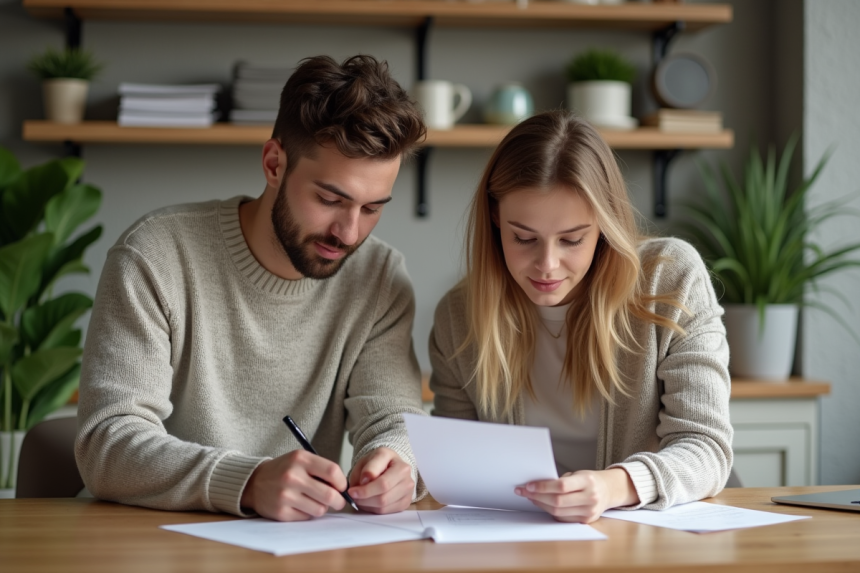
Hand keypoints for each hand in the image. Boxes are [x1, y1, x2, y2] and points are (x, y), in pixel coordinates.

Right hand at [241, 449, 346, 520]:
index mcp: (300, 459)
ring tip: (314, 501)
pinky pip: (306, 518)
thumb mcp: (300, 460)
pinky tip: (300, 505)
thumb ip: (321, 470)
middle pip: (329, 495)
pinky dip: (308, 514)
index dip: (342, 482)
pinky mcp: (281, 512)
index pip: (332, 471)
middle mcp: (292, 476)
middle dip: (339, 501)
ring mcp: (285, 496)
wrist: (254, 482)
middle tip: (338, 501)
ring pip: (320, 509)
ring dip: (322, 507)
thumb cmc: (284, 470)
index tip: (341, 487)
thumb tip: (343, 489)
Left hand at [347, 447, 414, 513]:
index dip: (364, 488)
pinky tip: (369, 502)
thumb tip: (364, 483)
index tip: (351, 491)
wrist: (386, 467)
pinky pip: (387, 510)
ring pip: (384, 503)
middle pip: (384, 491)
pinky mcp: (406, 500)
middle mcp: (404, 470)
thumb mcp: (364, 461)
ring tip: (360, 499)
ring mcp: (408, 486)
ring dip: (367, 504)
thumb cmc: (374, 464)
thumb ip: (363, 471)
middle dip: (365, 497)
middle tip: (353, 497)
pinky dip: (374, 509)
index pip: (380, 478)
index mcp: (391, 456)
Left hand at [514, 468, 638, 522]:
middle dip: (537, 496)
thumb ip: (560, 480)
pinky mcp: (585, 521)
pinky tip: (542, 504)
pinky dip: (549, 511)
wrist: (608, 491)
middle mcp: (590, 498)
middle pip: (558, 501)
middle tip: (524, 491)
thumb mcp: (578, 474)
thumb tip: (536, 485)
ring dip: (540, 504)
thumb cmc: (589, 480)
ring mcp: (589, 512)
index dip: (543, 487)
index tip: (528, 485)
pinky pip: (562, 518)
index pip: (561, 486)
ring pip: (558, 512)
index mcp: (587, 481)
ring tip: (530, 497)